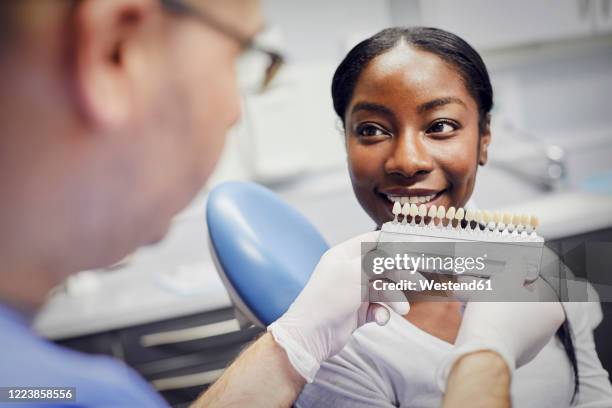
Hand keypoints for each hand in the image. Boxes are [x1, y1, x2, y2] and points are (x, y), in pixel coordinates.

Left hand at [268, 231, 409, 381]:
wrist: (312, 334)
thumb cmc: (329, 297)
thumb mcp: (355, 272)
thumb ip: (379, 261)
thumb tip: (398, 254)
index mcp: (344, 256)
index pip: (372, 242)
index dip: (392, 244)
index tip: (412, 249)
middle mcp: (349, 271)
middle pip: (383, 267)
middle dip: (399, 275)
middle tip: (418, 283)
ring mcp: (354, 292)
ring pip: (384, 289)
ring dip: (394, 299)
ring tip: (401, 310)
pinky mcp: (358, 312)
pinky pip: (378, 308)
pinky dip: (383, 313)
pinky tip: (380, 319)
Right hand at [436, 276, 564, 390]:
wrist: (482, 350)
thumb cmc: (498, 314)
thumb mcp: (507, 279)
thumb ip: (516, 267)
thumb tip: (519, 261)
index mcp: (551, 310)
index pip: (535, 285)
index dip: (514, 275)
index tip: (499, 271)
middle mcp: (543, 330)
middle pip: (516, 300)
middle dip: (492, 288)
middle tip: (476, 281)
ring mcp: (526, 344)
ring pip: (503, 315)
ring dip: (482, 302)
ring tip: (465, 295)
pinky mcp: (507, 353)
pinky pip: (495, 330)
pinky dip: (482, 320)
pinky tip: (467, 312)